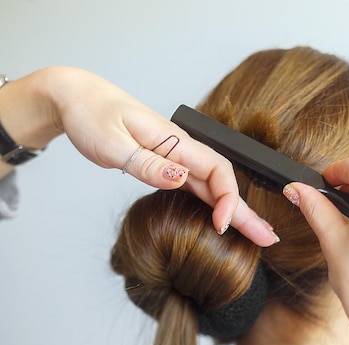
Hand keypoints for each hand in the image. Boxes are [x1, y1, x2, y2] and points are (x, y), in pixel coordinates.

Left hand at [0, 67, 276, 246]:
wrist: (76, 99)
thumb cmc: (91, 116)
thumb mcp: (114, 144)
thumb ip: (149, 164)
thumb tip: (182, 180)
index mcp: (174, 142)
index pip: (217, 171)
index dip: (227, 200)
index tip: (222, 227)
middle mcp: (181, 150)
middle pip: (224, 183)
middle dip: (246, 213)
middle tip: (268, 238)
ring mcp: (175, 159)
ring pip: (213, 188)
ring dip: (235, 212)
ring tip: (256, 234)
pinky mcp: (165, 166)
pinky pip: (196, 189)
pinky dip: (212, 206)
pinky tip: (221, 219)